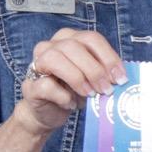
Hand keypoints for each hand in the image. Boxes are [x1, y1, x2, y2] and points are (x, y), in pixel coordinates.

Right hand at [11, 26, 127, 140]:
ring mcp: (37, 63)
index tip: (120, 78)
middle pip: (74, 46)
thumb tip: (122, 79)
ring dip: (77, 78)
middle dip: (95, 70)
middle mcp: (51, 46)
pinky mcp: (30, 85)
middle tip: (106, 90)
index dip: (108, 57)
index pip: (91, 38)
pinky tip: (70, 104)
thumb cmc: (74, 92)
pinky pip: (46, 84)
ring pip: (55, 59)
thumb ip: (105, 74)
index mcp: (70, 39)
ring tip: (90, 95)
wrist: (49, 113)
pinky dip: (63, 96)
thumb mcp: (93, 80)